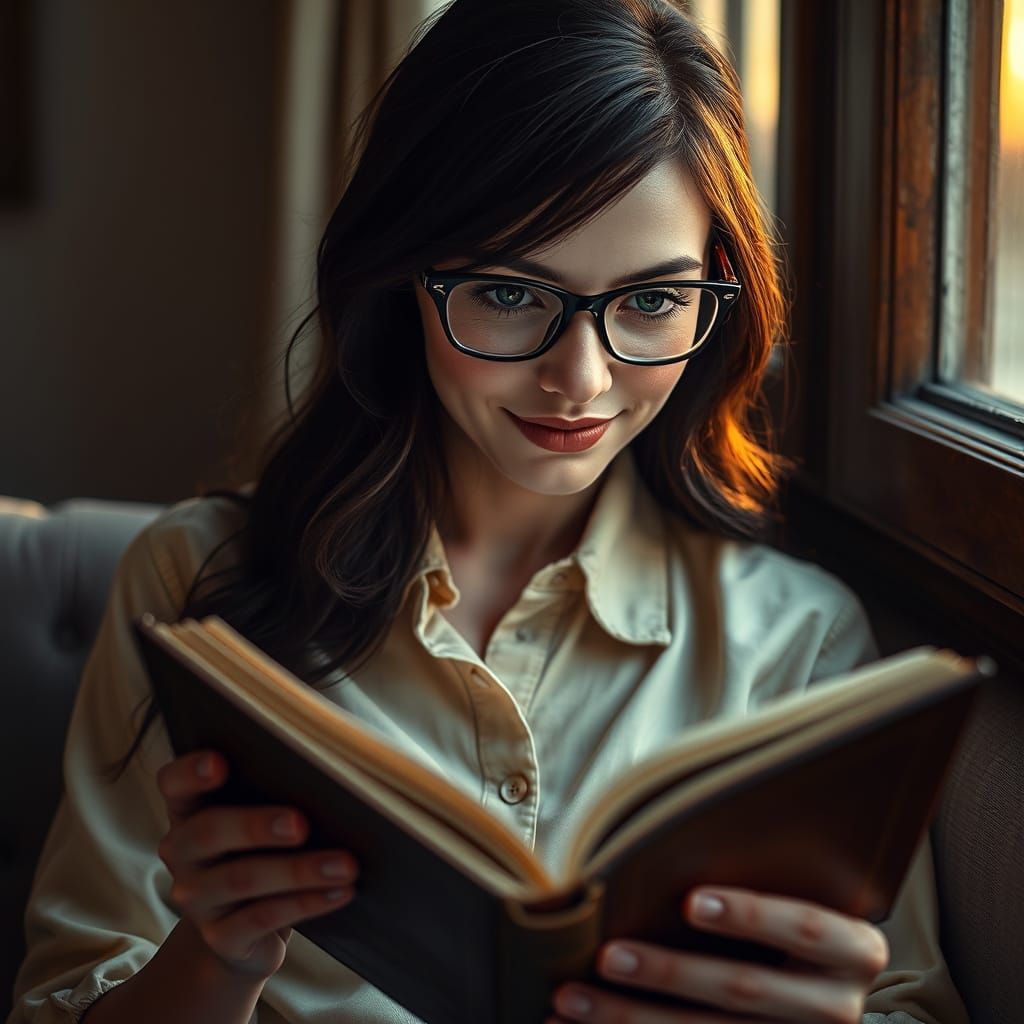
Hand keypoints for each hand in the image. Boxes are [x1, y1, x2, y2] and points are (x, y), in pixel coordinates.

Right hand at [156, 749, 358, 980]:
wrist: (247, 929)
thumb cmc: (262, 851)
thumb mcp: (261, 820)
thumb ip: (276, 792)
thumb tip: (333, 775)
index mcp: (189, 810)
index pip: (173, 783)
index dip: (190, 771)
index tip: (220, 763)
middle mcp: (183, 852)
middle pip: (208, 832)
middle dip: (256, 826)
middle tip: (301, 825)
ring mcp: (197, 898)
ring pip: (243, 878)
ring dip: (299, 870)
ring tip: (346, 864)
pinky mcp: (221, 936)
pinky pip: (263, 918)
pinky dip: (306, 903)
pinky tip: (341, 891)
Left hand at [547, 886, 888, 1022]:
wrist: (829, 995)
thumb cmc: (798, 924)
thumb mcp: (805, 896)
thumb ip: (766, 873)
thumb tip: (671, 836)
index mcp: (854, 950)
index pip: (804, 927)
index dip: (751, 916)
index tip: (692, 902)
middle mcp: (837, 1008)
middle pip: (744, 989)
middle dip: (669, 975)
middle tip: (606, 955)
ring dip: (630, 1019)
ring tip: (570, 998)